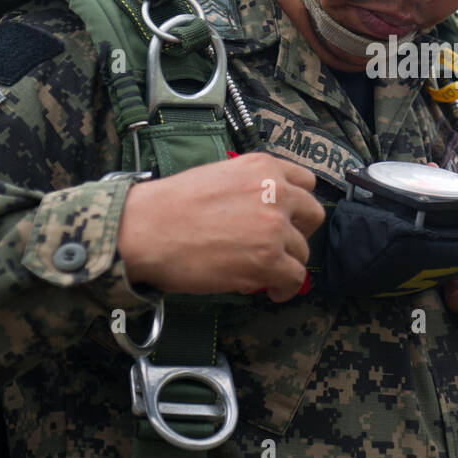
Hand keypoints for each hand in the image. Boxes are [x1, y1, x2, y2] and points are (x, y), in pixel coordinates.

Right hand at [117, 153, 323, 302]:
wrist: (145, 229)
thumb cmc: (169, 206)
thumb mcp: (219, 176)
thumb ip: (250, 187)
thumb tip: (262, 212)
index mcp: (263, 167)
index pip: (306, 182)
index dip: (297, 204)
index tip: (288, 218)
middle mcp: (276, 192)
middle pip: (313, 215)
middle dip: (299, 232)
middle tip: (280, 245)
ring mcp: (274, 227)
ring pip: (303, 250)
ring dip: (287, 262)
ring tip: (266, 272)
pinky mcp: (268, 260)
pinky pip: (295, 278)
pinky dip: (286, 288)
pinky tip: (272, 291)